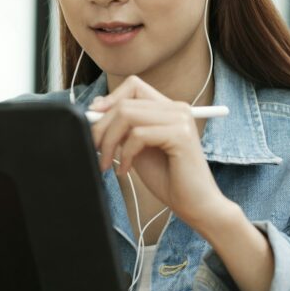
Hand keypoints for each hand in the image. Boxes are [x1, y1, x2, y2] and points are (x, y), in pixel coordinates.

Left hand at [90, 76, 234, 231]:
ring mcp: (180, 119)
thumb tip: (97, 107)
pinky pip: (138, 135)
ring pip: (127, 115)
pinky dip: (124, 154)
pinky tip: (125, 169)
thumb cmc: (168, 179)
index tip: (94, 119)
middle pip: (124, 102)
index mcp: (168, 109)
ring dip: (109, 141)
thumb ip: (123, 127)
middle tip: (95, 149)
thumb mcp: (138, 148)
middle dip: (101, 127)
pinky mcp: (181, 134)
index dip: (110, 99)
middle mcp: (177, 108)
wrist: (195, 204)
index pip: (133, 86)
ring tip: (107, 162)